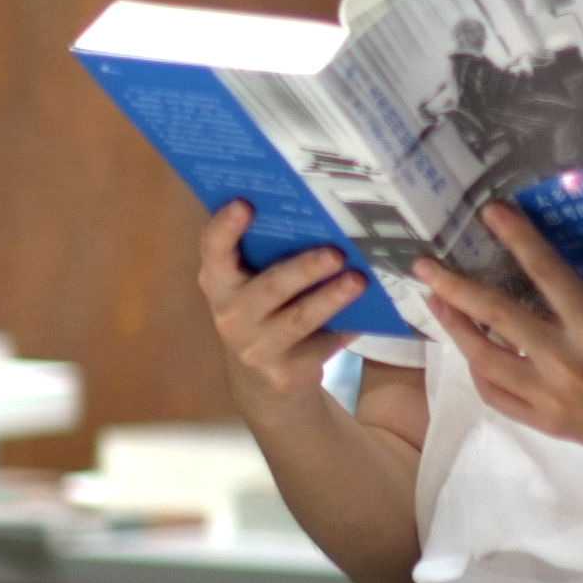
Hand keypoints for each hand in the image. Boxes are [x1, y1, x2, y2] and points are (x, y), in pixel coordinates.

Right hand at [198, 201, 361, 417]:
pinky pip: (321, 345)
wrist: (263, 378)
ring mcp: (256, 347)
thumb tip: (316, 214)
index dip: (225, 228)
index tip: (245, 204)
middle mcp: (230, 314)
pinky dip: (346, 327)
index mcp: (219, 281)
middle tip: (335, 252)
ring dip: (331, 298)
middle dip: (303, 269)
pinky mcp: (284, 372)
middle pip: (269, 287)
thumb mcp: (252, 283)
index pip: (213, 250)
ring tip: (358, 281)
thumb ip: (267, 253)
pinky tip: (369, 313)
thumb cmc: (263, 309)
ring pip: (299, 319)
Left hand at [414, 204, 582, 510]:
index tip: (489, 211)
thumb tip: (559, 252)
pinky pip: (497, 396)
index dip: (516, 238)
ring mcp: (552, 398)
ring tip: (437, 301)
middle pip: (496, 317)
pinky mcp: (548, 425)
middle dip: (454, 287)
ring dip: (455, 327)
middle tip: (424, 263)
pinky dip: (479, 369)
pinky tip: (472, 349)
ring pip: (484, 360)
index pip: (546, 272)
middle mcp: (568, 362)